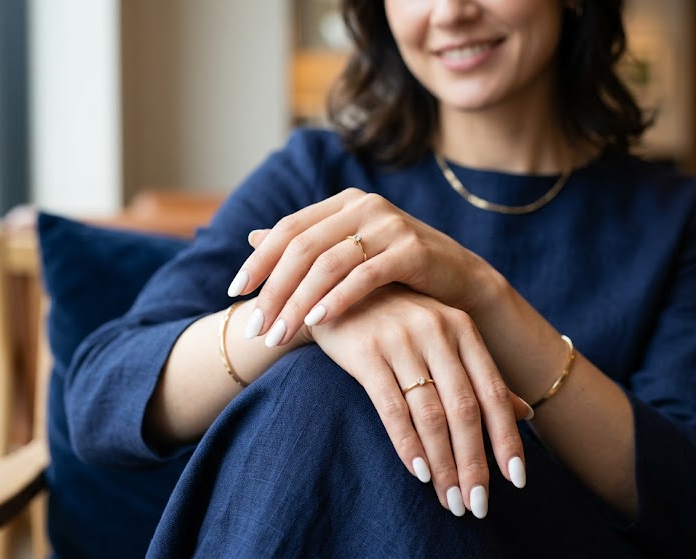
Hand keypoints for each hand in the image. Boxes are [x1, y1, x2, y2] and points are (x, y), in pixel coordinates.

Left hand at [226, 188, 499, 346]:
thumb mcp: (350, 253)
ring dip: (298, 302)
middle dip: (273, 289)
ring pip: (328, 263)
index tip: (234, 293)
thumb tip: (251, 237)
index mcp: (344, 203)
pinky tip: (317, 323)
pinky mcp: (412, 249)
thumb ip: (306, 244)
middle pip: (302, 247)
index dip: (258, 260)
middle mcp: (364, 206)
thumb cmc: (398, 273)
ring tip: (279, 334)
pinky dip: (337, 299)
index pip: (289, 228)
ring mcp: (389, 225)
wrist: (460, 282)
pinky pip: (364, 276)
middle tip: (255, 327)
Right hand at [304, 284, 532, 517]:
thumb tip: (524, 414)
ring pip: (431, 414)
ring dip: (443, 464)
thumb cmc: (394, 320)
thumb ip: (480, 374)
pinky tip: (418, 472)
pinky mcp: (365, 352)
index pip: (493, 393)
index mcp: (462, 328)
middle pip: (464, 410)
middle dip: (473, 463)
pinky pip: (392, 408)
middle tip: (476, 505)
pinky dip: (408, 444)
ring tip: (449, 499)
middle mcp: (436, 331)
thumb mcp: (442, 337)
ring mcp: (400, 340)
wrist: (333, 291)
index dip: (506, 438)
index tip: (516, 479)